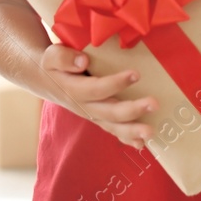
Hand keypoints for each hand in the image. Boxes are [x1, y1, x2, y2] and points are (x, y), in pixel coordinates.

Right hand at [40, 43, 156, 150]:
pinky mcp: (98, 119)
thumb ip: (63, 58)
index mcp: (74, 90)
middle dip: (133, 110)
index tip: (136, 74)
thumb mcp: (51, 56)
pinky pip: (113, 131)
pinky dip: (127, 139)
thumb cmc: (53, 64)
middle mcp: (85, 107)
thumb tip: (83, 62)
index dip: (116, 83)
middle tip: (154, 104)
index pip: (97, 89)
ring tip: (151, 131)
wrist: (46, 80)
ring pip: (113, 126)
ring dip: (133, 130)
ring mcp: (92, 115)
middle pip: (110, 112)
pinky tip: (142, 144)